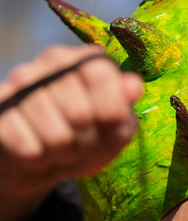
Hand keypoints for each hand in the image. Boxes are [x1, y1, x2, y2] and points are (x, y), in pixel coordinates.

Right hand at [0, 45, 143, 220]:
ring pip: (56, 135)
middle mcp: (51, 62)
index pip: (101, 75)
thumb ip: (126, 109)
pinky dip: (39, 160)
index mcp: (86, 61)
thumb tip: (134, 85)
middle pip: (81, 112)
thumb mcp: (116, 128)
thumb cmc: (88, 138)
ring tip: (61, 148)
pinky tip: (37, 151)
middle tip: (83, 142)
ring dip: (64, 153)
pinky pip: (29, 147)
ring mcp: (20, 81)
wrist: (43, 158)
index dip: (111, 112)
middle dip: (88, 141)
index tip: (110, 125)